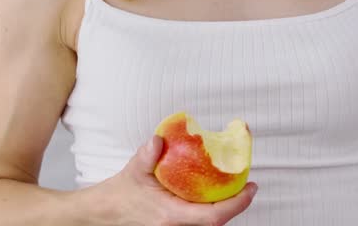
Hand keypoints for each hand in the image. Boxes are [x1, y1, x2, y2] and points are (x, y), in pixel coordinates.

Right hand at [82, 135, 257, 225]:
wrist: (106, 213)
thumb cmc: (120, 194)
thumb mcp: (133, 170)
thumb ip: (147, 155)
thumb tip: (160, 139)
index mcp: (170, 216)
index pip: (213, 217)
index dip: (236, 204)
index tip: (251, 187)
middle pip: (217, 220)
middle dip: (236, 202)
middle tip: (248, 182)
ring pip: (210, 221)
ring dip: (225, 204)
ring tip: (235, 182)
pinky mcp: (177, 224)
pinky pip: (201, 218)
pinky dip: (212, 204)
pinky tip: (215, 188)